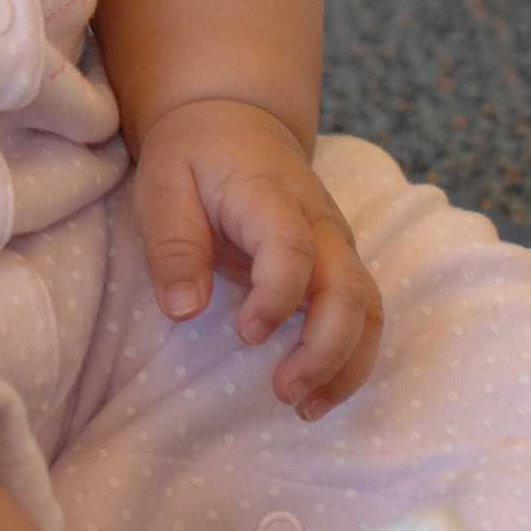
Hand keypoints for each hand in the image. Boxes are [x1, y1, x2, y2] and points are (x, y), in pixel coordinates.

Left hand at [130, 97, 382, 418]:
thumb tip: (184, 309)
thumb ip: (173, 244)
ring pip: (368, 308)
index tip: (247, 334)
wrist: (236, 122)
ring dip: (346, 363)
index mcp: (271, 195)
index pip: (293, 247)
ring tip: (307, 408)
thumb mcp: (162, 185)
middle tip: (284, 392)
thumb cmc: (194, 156)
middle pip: (348, 287)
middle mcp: (320, 221)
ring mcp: (337, 244)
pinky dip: (350, 358)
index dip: (277, 296)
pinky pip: (363, 315)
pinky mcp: (339, 265)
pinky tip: (319, 393)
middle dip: (325, 348)